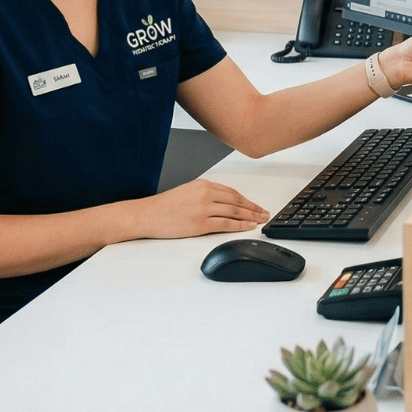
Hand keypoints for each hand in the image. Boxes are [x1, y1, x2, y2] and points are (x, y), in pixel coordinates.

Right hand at [129, 178, 268, 238]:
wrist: (147, 215)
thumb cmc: (164, 206)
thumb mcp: (187, 191)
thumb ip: (206, 194)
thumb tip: (224, 202)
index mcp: (203, 185)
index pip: (232, 192)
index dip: (248, 200)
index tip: (256, 205)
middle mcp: (205, 194)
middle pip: (237, 201)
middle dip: (254, 208)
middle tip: (265, 213)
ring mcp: (204, 209)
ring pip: (235, 212)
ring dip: (251, 217)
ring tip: (260, 221)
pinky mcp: (200, 223)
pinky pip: (226, 224)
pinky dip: (240, 226)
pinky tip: (248, 227)